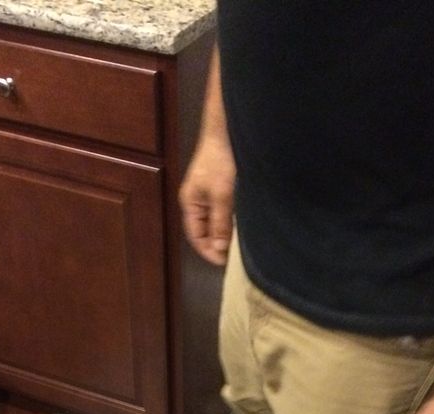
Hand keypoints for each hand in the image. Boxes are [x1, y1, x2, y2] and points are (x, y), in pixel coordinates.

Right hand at [179, 135, 235, 265]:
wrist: (227, 130)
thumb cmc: (221, 160)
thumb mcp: (222, 194)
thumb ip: (220, 222)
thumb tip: (219, 247)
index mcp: (190, 204)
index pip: (196, 237)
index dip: (209, 251)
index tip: (225, 262)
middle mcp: (197, 202)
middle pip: (205, 231)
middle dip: (218, 245)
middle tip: (235, 257)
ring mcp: (209, 195)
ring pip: (216, 222)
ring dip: (226, 234)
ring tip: (240, 245)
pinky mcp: (221, 189)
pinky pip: (224, 212)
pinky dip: (232, 222)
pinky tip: (243, 227)